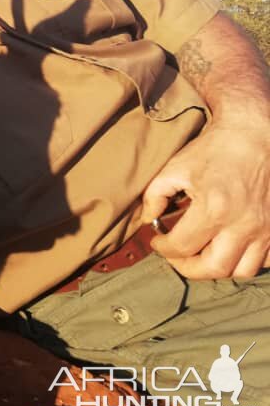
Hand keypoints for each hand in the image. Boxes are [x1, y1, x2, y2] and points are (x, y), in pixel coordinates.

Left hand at [142, 122, 269, 278]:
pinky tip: (230, 247)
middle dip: (188, 267)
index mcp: (214, 208)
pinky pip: (264, 261)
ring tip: (201, 254)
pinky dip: (245, 260)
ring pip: (241, 271)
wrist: (257, 134)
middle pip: (213, 268)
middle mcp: (244, 224)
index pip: (181, 247)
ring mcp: (266, 229)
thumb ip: (155, 195)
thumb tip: (148, 220)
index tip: (157, 240)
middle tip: (177, 256)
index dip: (163, 248)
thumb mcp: (176, 167)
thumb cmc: (214, 149)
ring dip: (217, 267)